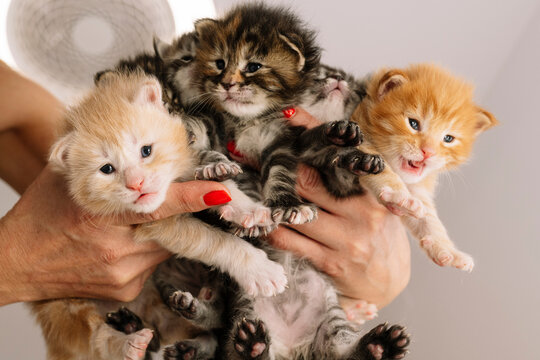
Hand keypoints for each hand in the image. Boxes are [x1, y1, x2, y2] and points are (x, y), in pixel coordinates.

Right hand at [0, 166, 230, 305]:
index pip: (157, 203)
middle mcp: (115, 249)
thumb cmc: (40, 215)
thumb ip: (100, 163)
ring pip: (164, 245)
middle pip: (169, 226)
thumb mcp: (64, 179)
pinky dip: (146, 250)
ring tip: (127, 226)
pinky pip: (153, 263)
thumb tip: (132, 142)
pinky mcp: (126, 290)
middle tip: (160, 200)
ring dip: (158, 231)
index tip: (221, 191)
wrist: (15, 264)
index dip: (193, 196)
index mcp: (98, 215)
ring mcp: (123, 273)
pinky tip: (121, 246)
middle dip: (171, 212)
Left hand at [270, 107, 410, 308]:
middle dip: (278, 166)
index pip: (341, 153)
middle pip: (308, 180)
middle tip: (254, 154)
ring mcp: (345, 239)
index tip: (288, 117)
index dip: (312, 132)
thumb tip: (315, 132)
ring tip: (249, 182)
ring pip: (294, 210)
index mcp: (374, 190)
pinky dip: (269, 226)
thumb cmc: (380, 233)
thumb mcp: (375, 197)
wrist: (388, 284)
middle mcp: (361, 212)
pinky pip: (288, 240)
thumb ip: (352, 170)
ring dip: (268, 196)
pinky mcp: (329, 262)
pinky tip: (259, 218)